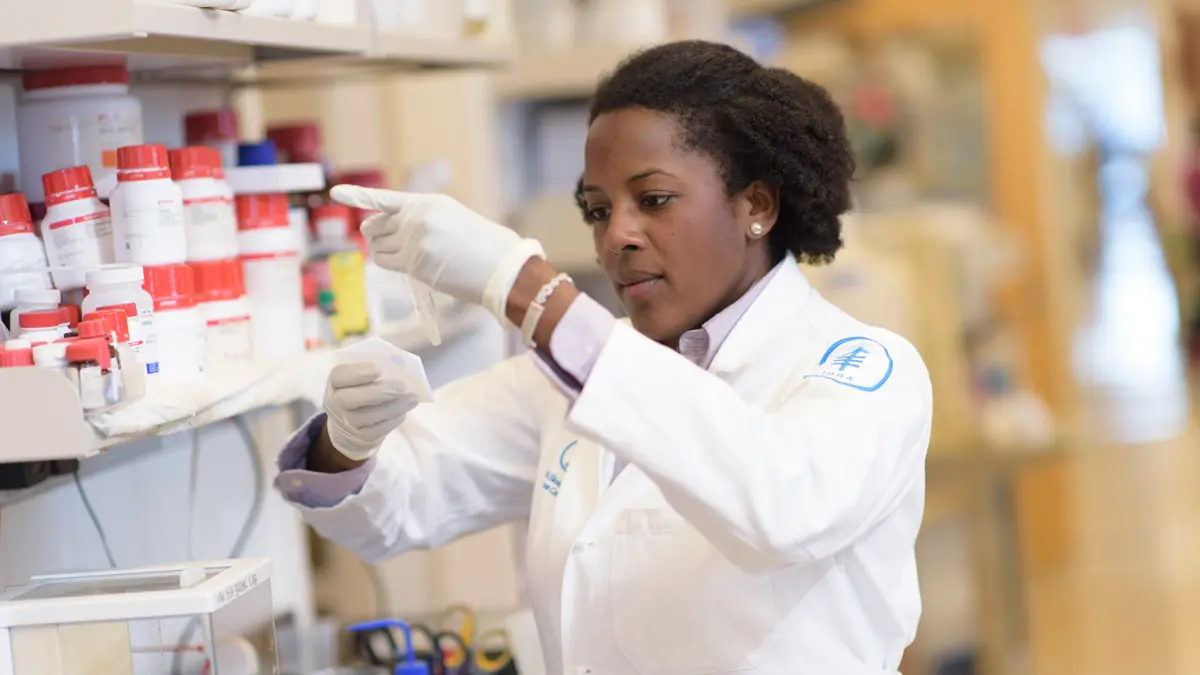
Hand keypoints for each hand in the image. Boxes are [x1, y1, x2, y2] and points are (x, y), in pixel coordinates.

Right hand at [323, 362, 420, 461]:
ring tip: (412, 398)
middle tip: (401, 386)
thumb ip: (373, 369)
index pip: (339, 376)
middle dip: (379, 392)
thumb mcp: (359, 377)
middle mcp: (336, 403)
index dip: (357, 373)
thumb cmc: (359, 390)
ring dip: (393, 407)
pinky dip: (393, 420)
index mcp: (335, 383)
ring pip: (368, 416)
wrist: (348, 424)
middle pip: (351, 399)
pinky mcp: (361, 436)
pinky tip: (404, 411)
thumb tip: (400, 362)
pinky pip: (378, 430)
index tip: (378, 369)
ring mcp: (347, 422)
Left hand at [332, 185, 543, 324]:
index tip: (336, 192)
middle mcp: (418, 217)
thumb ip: (418, 219)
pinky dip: (390, 263)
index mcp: (428, 202)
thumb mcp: (452, 219)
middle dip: (380, 235)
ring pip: (377, 246)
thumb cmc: (482, 247)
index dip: (357, 196)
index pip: (385, 198)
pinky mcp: (414, 262)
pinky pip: (385, 262)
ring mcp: (414, 240)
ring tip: (415, 256)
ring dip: (387, 252)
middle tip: (402, 244)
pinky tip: (412, 265)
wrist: (503, 268)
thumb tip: (378, 232)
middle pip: (376, 225)